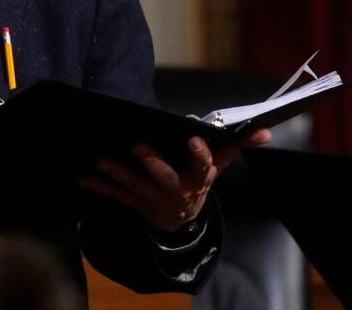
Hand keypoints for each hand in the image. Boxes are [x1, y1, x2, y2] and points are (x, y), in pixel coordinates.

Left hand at [80, 127, 271, 232]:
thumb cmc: (200, 180)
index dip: (200, 154)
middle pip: (165, 177)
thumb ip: (239, 144)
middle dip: (151, 163)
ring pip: (135, 186)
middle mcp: (177, 191)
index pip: (204, 166)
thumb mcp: (221, 164)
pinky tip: (84, 176)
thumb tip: (267, 130)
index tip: (193, 139)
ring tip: (100, 159)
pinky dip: (100, 187)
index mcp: (199, 179)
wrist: (182, 221)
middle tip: (138, 146)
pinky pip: (116, 196)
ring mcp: (154, 200)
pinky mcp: (136, 204)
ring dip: (116, 173)